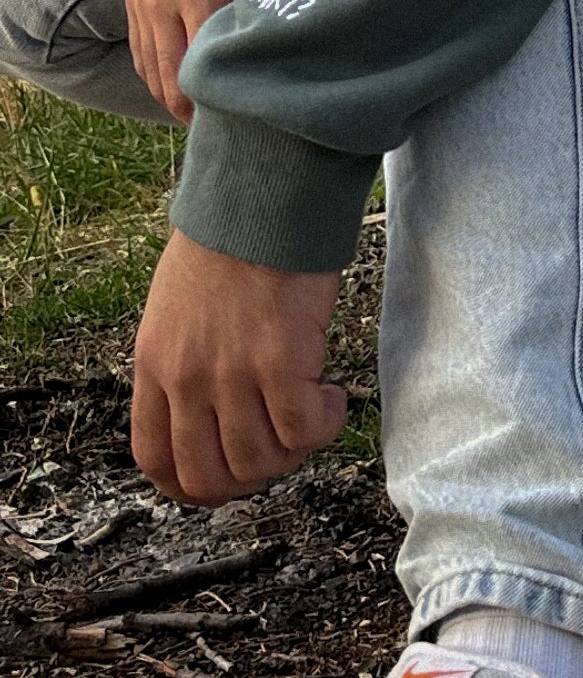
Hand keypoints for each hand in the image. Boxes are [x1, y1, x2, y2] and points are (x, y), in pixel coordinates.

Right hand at [123, 0, 264, 122]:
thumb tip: (310, 4)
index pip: (213, 60)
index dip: (241, 91)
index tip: (275, 107)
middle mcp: (164, 3)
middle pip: (183, 83)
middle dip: (217, 110)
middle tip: (260, 124)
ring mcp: (144, 9)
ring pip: (159, 80)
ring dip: (191, 103)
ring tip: (233, 119)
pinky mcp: (134, 8)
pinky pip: (144, 64)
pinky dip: (168, 85)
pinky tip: (200, 96)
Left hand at [133, 229, 347, 503]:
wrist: (264, 191)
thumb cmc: (231, 235)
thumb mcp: (175, 305)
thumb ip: (183, 359)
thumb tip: (211, 406)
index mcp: (154, 363)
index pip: (156, 459)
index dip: (193, 486)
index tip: (226, 480)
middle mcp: (186, 377)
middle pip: (210, 476)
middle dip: (250, 478)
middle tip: (281, 448)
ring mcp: (231, 372)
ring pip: (260, 460)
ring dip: (293, 451)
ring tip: (312, 413)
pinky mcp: (281, 360)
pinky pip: (301, 428)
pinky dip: (323, 425)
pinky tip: (333, 396)